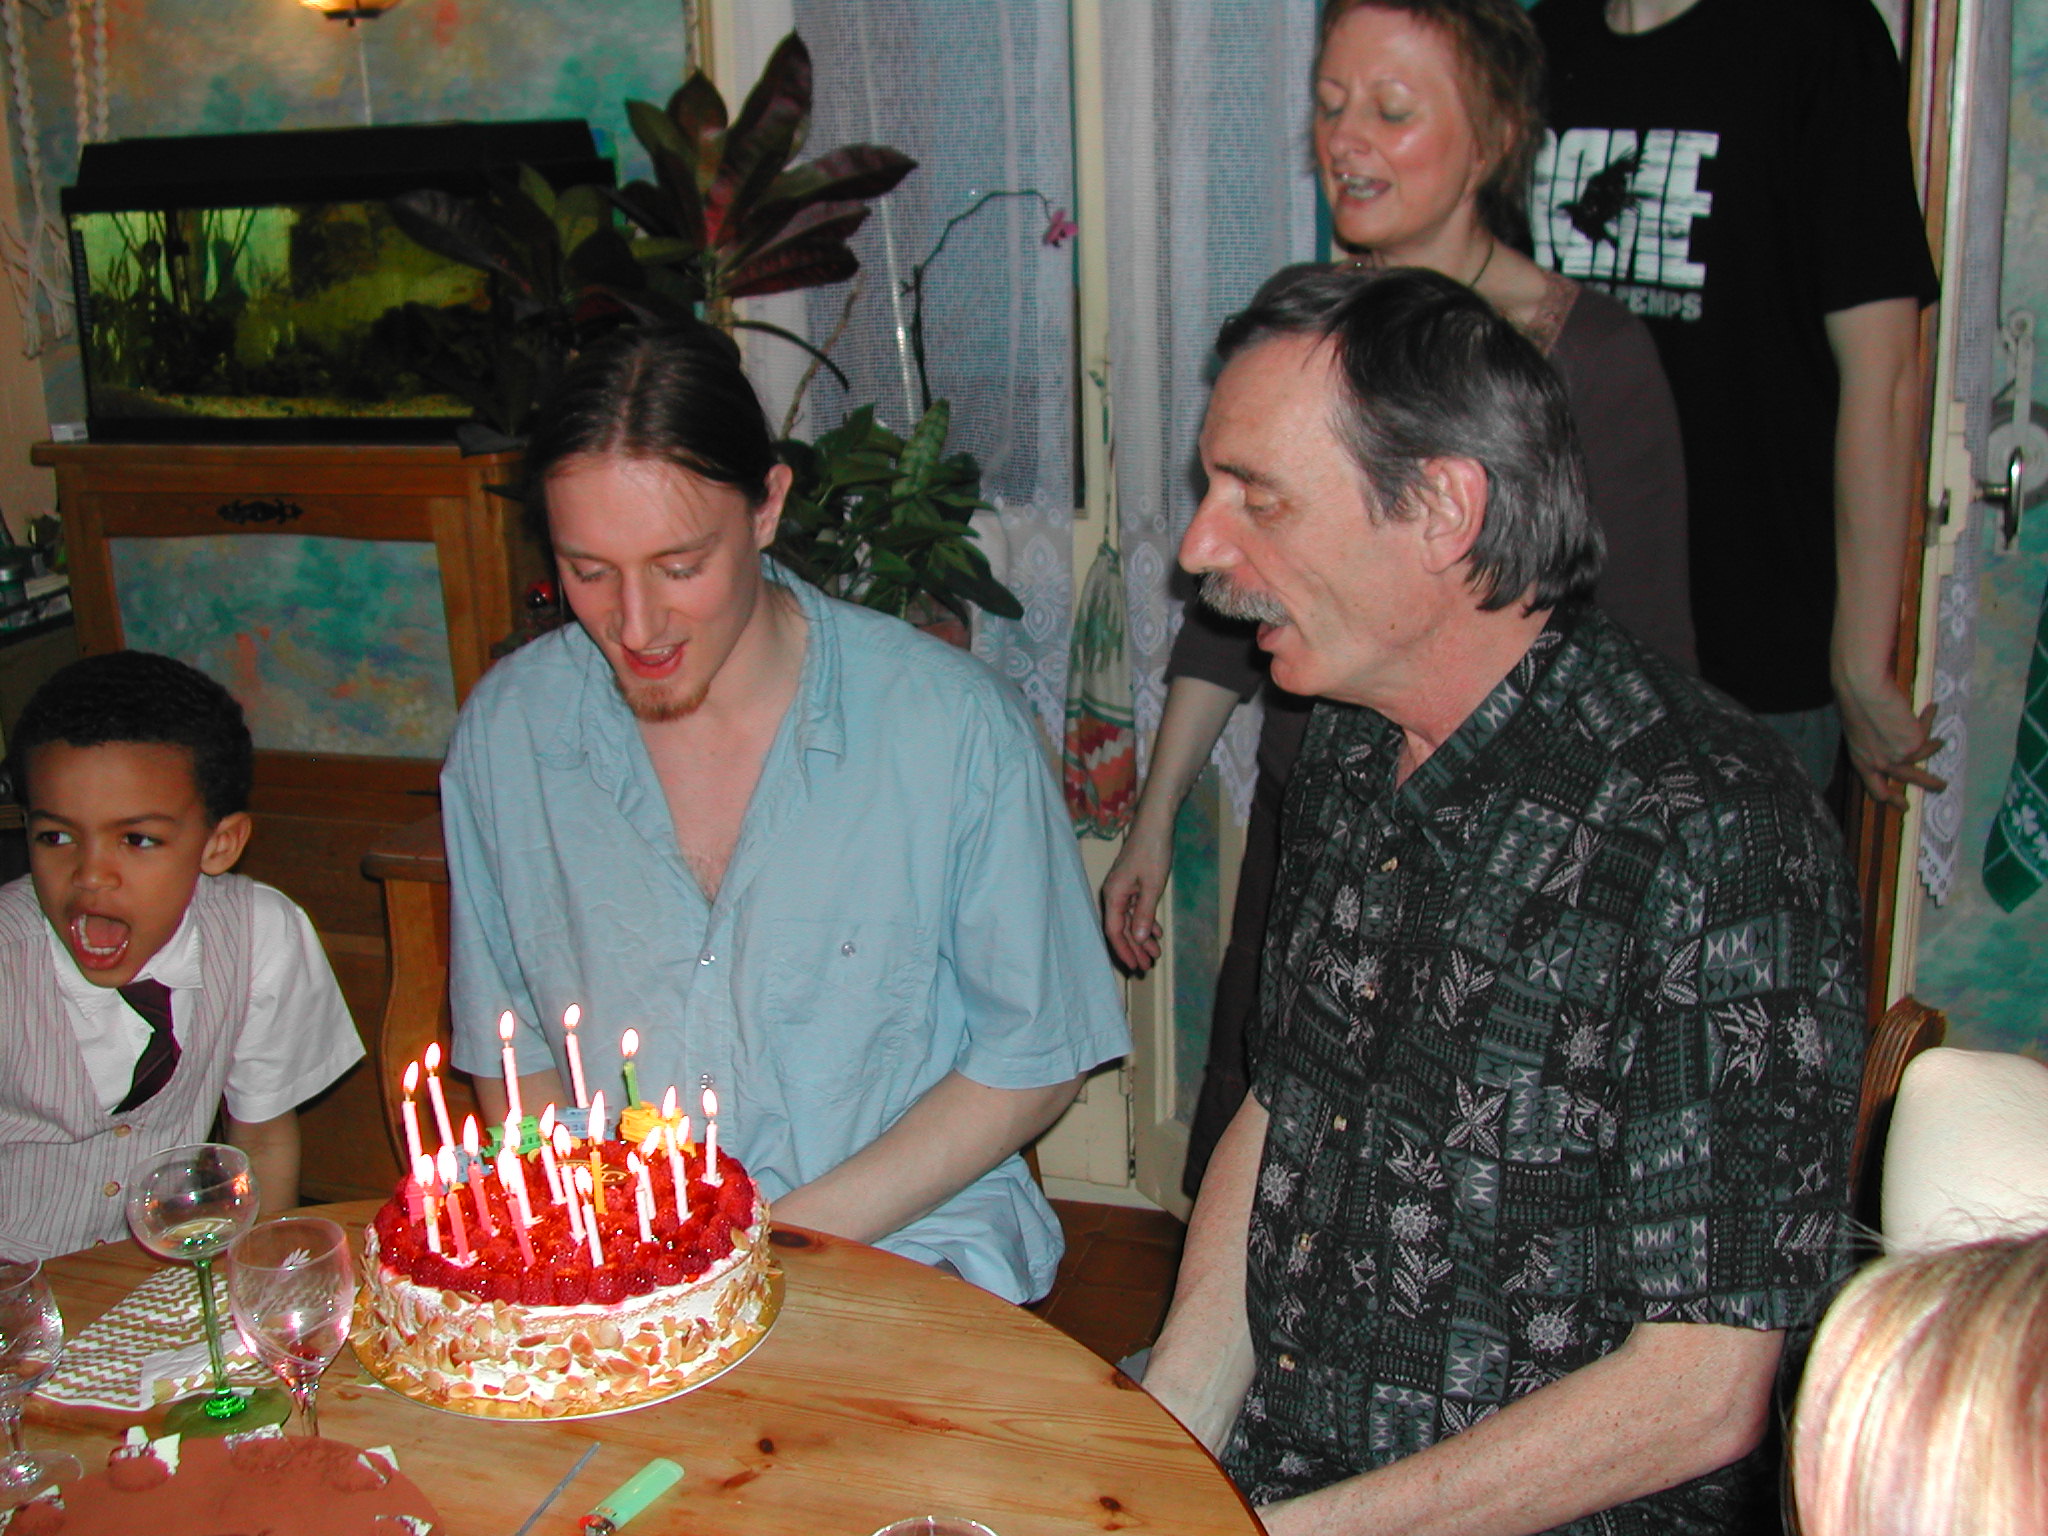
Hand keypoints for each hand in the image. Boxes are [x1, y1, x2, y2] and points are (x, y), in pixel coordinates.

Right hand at [1101, 824, 1170, 973]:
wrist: (1155, 824)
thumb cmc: (1153, 852)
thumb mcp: (1152, 886)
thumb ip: (1144, 913)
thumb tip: (1139, 939)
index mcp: (1114, 895)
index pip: (1115, 931)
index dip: (1124, 950)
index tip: (1134, 966)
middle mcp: (1114, 894)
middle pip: (1121, 928)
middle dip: (1134, 948)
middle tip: (1147, 966)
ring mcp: (1123, 888)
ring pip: (1129, 920)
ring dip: (1142, 937)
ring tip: (1155, 953)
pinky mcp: (1132, 883)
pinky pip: (1135, 908)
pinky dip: (1145, 921)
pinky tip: (1156, 932)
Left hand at [1837, 674, 1945, 807]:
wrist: (1862, 691)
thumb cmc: (1853, 701)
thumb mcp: (1858, 730)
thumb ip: (1871, 741)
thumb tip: (1884, 739)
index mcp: (1861, 761)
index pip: (1875, 788)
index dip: (1890, 798)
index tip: (1903, 805)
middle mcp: (1878, 764)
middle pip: (1906, 780)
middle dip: (1926, 784)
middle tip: (1941, 786)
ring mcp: (1896, 758)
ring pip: (1923, 761)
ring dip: (1935, 750)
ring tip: (1942, 744)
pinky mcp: (1913, 746)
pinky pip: (1926, 734)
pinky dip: (1928, 719)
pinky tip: (1931, 708)